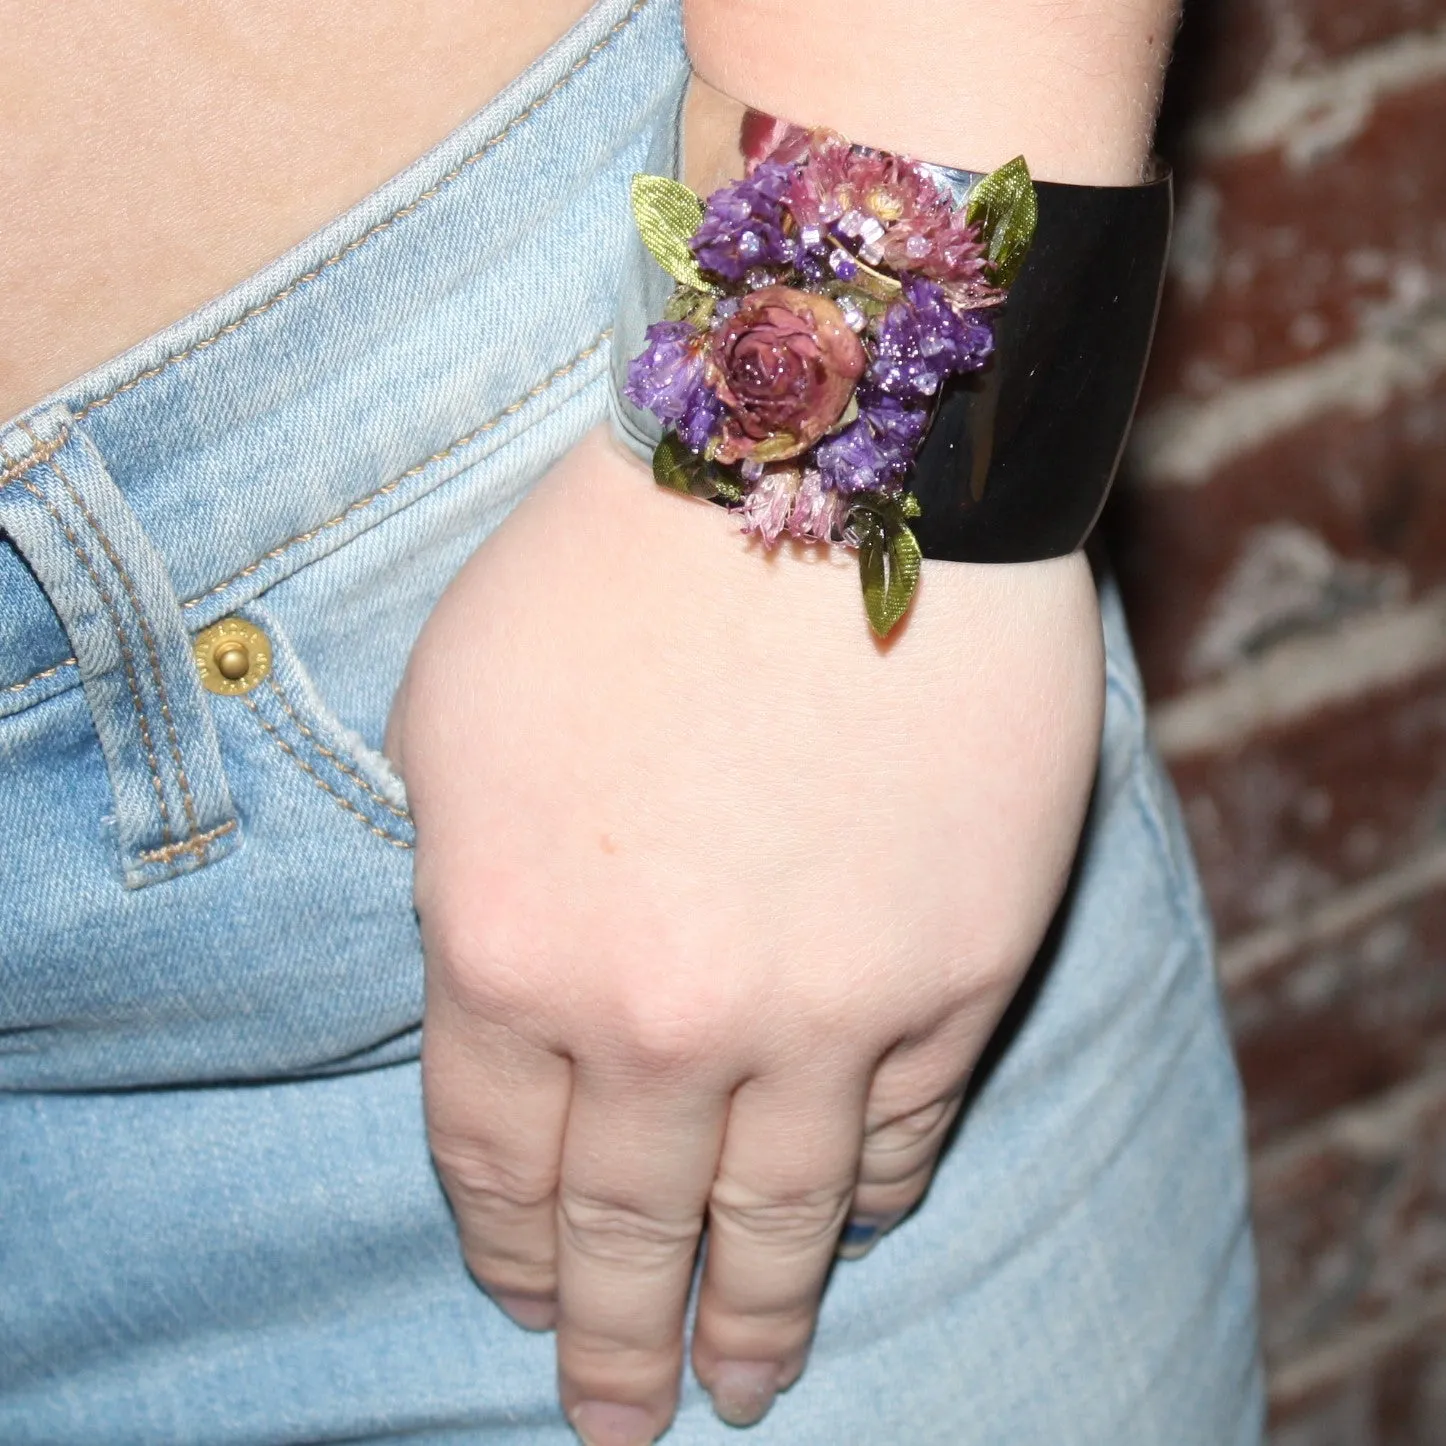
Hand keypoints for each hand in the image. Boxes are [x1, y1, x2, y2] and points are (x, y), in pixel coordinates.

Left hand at [388, 426, 1102, 1443]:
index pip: (493, 1166)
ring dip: (753, 1318)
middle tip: (623, 1423)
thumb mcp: (454, 714)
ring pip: (776, 1220)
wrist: (836, 460)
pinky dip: (866, 1193)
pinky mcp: (952, 975)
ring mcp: (821, 1008)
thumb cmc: (620, 567)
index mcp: (505, 953)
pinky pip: (903, 1131)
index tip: (525, 1300)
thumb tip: (503, 1001)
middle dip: (617, 1345)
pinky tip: (846, 1221)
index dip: (508, 1251)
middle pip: (627, 1233)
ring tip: (740, 1387)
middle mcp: (658, 1017)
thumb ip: (460, 889)